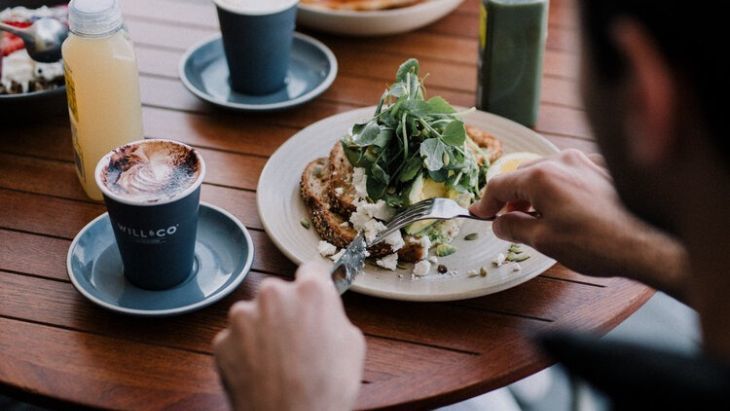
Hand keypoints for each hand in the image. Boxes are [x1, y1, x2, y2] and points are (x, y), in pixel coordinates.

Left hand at [213, 261, 365, 410]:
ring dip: (262, 331)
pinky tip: (261, 372)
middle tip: (297, 341)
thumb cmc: (326, 389)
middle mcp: (272, 294)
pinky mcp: (222, 341)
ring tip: (278, 362)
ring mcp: (242, 317)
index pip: (311, 271)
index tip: (311, 299)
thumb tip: (324, 311)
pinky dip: (245, 353)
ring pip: (254, 315)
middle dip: (285, 311)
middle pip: (278, 293)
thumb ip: (333, 315)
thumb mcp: (352, 343)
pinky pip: (235, 340)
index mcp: (310, 290)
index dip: (313, 288)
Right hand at [470, 149, 688, 297]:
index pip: (499, 184)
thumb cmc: (596, 244)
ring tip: (538, 219)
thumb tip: (498, 223)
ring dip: (536, 193)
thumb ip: (514, 228)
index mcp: (541, 177)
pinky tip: (567, 211)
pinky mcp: (605, 169)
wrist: (647, 243)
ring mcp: (586, 161)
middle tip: (508, 221)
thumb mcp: (544, 241)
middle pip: (523, 176)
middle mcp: (562, 161)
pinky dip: (561, 189)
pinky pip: (572, 174)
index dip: (485, 202)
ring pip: (548, 173)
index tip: (479, 215)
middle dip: (512, 198)